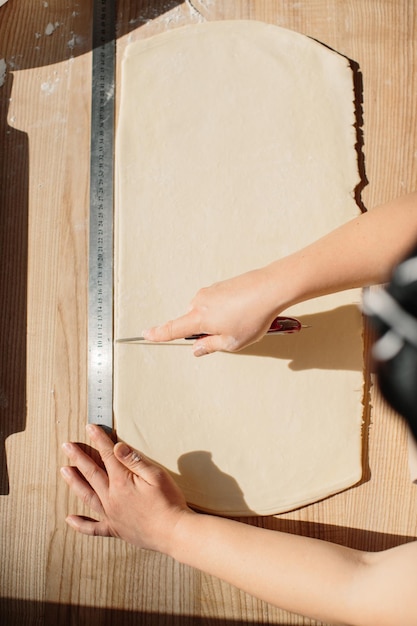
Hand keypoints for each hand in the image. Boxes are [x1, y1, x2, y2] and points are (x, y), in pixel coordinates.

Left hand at [60, 424, 192, 552]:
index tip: (89, 428)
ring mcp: (112, 515)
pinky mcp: (116, 529)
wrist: (174, 533)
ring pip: (88, 496)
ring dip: (74, 482)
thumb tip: (117, 447)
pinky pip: (94, 528)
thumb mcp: (156, 475)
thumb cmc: (169, 502)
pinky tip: (69, 519)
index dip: (98, 440)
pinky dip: (80, 524)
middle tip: (67, 446)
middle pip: (92, 473)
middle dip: (79, 457)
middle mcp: (112, 498)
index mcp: (122, 482)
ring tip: (64, 471)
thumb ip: (134, 461)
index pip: (107, 455)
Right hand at [142, 268, 278, 355]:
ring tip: (242, 321)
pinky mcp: (222, 285)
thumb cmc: (253, 315)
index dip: (159, 334)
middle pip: (193, 320)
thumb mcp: (232, 342)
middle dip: (206, 330)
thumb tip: (197, 349)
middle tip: (228, 334)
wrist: (270, 288)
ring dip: (218, 319)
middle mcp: (200, 301)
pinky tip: (244, 310)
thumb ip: (211, 346)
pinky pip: (218, 302)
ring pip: (207, 311)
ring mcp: (211, 291)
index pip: (173, 329)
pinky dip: (227, 309)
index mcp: (199, 318)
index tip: (147, 334)